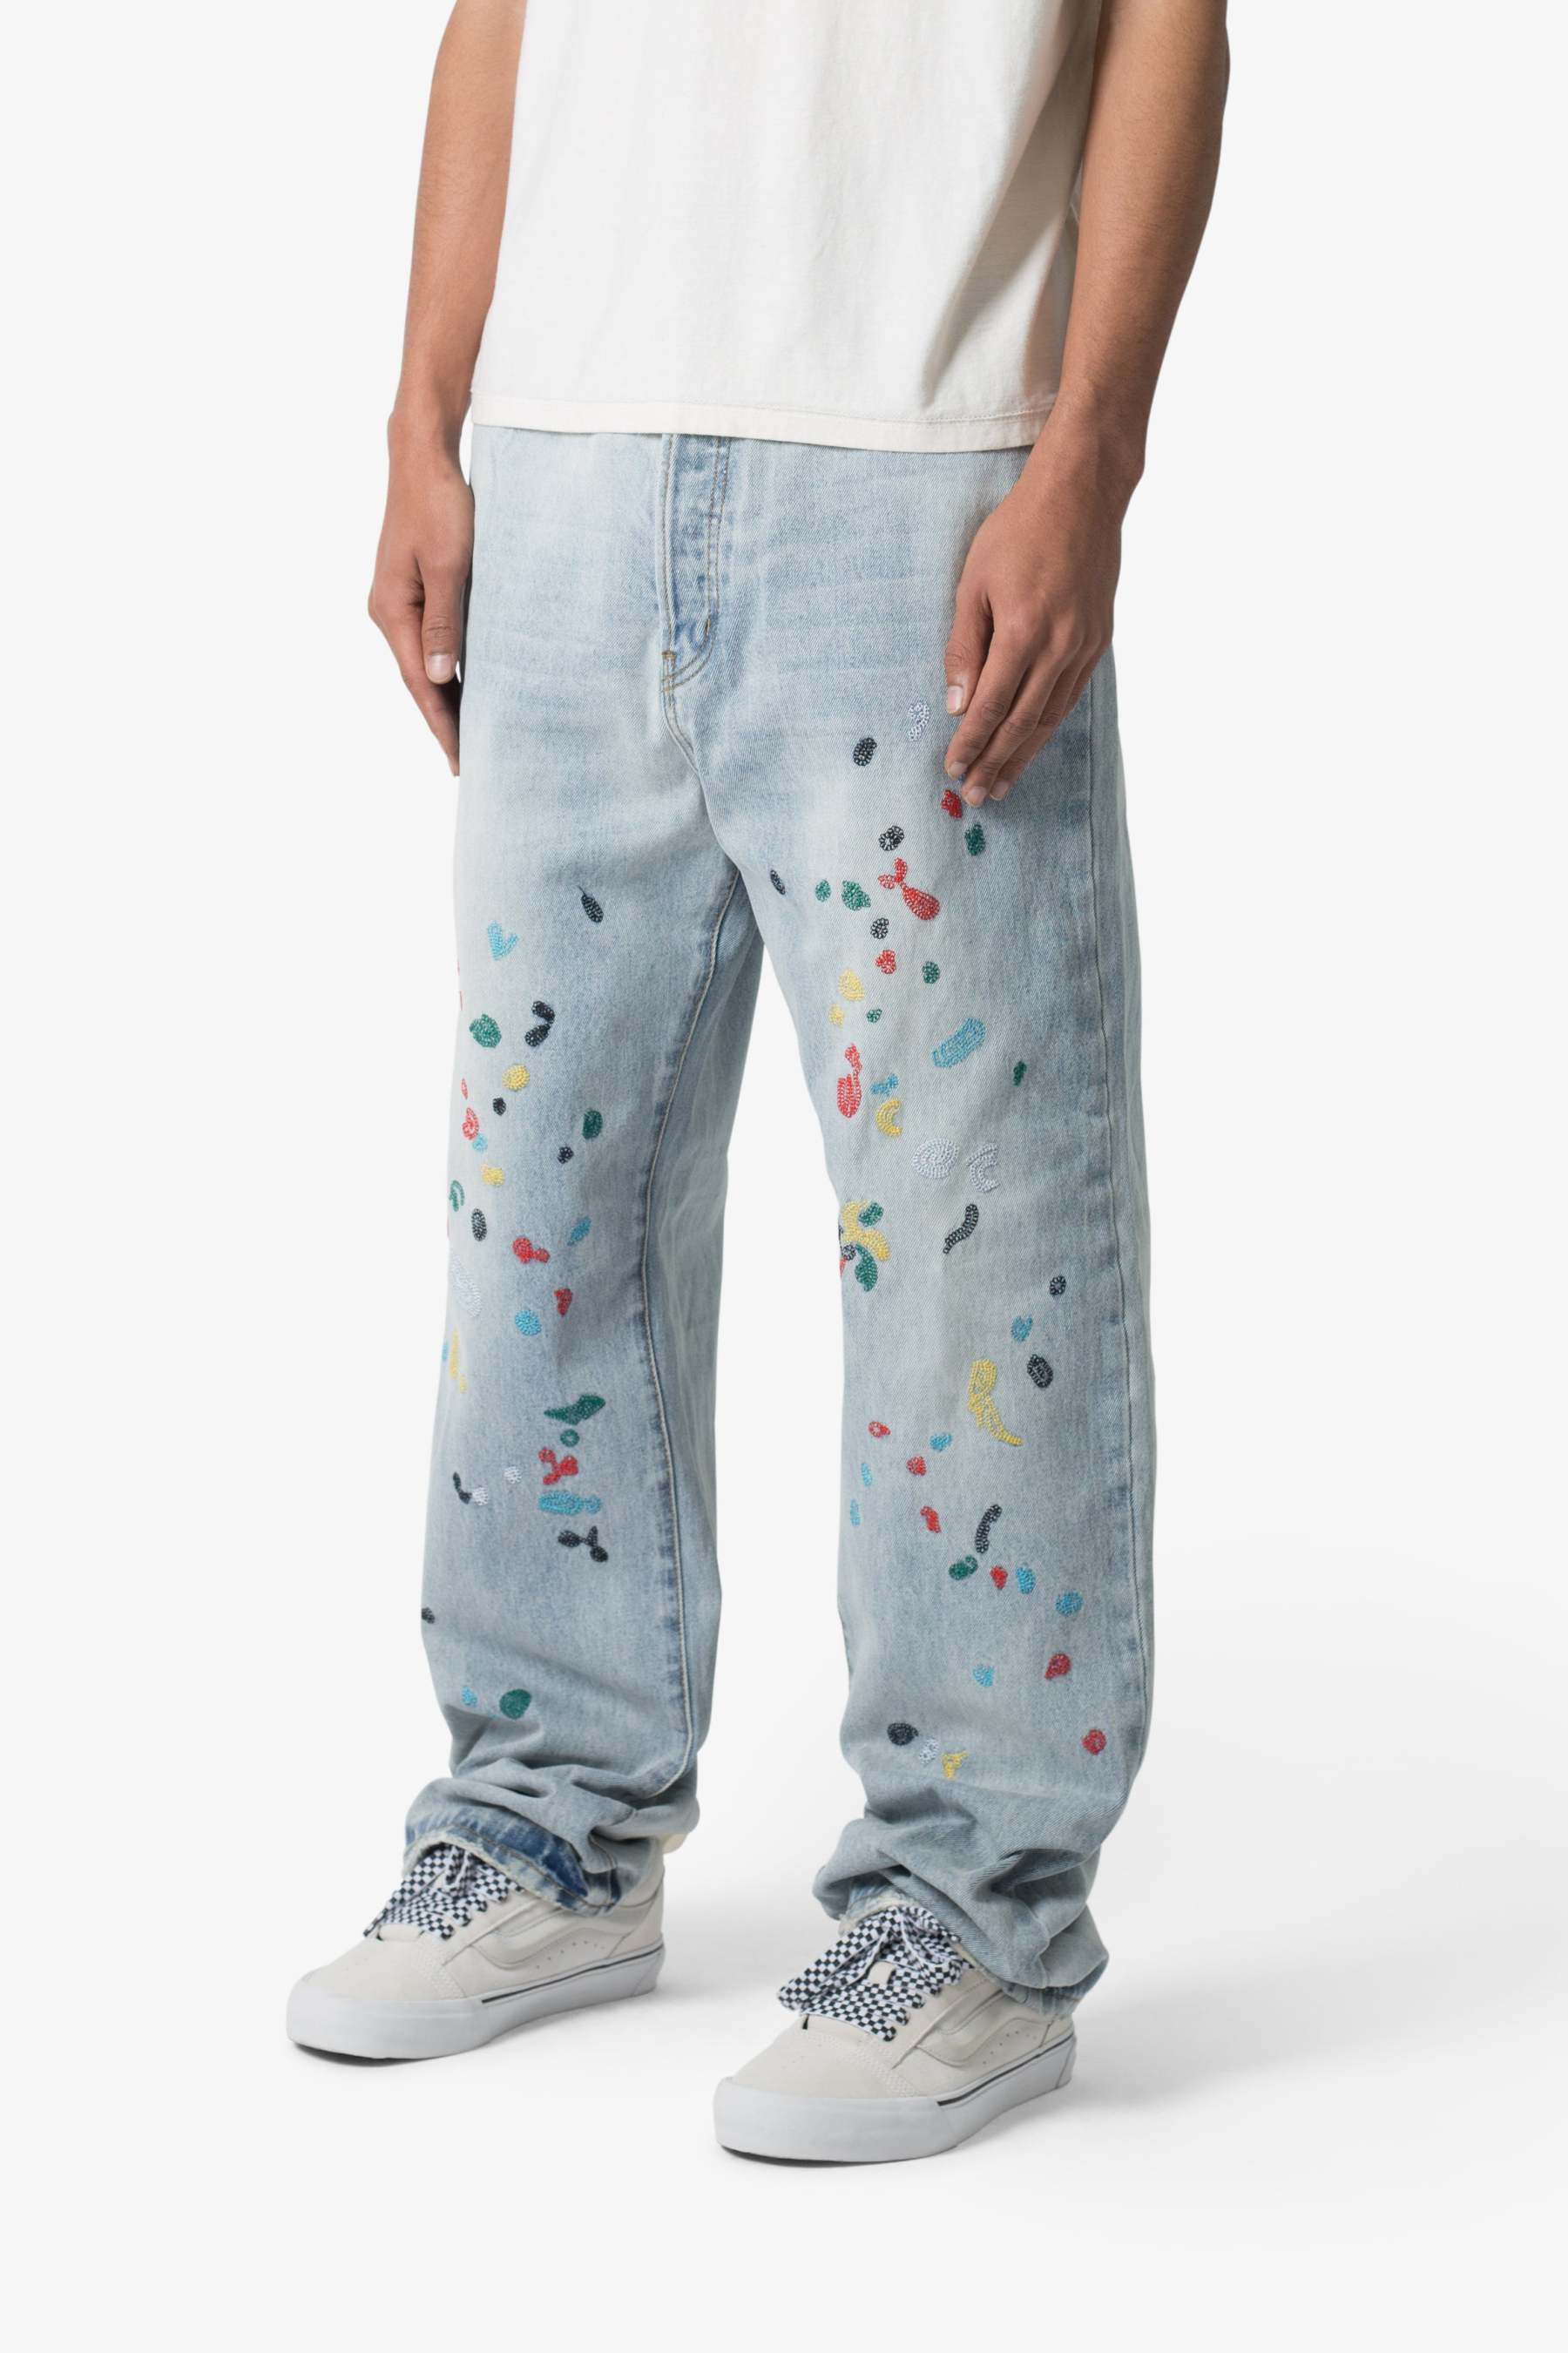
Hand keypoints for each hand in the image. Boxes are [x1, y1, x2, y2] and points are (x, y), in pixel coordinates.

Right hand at [368, 430, 473, 775]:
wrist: (422, 457)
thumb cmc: (439, 504)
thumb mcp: (449, 564)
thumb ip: (444, 621)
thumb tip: (441, 676)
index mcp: (392, 610)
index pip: (420, 681)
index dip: (441, 722)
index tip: (459, 757)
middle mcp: (388, 610)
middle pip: (419, 678)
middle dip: (442, 719)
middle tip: (466, 760)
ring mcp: (398, 599)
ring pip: (424, 660)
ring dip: (445, 695)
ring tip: (468, 733)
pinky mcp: (412, 587)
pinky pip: (429, 638)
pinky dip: (447, 665)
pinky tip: (464, 682)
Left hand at [944, 439, 1126, 803]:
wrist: (1083, 495)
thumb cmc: (1018, 530)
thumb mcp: (973, 583)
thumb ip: (964, 648)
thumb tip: (956, 705)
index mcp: (1023, 633)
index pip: (989, 707)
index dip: (970, 744)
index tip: (953, 769)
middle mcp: (1060, 647)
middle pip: (1022, 724)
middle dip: (996, 763)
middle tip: (978, 795)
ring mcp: (1085, 646)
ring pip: (1051, 717)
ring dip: (1024, 754)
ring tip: (1003, 782)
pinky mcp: (1100, 640)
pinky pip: (1071, 695)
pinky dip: (1048, 725)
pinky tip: (1032, 740)